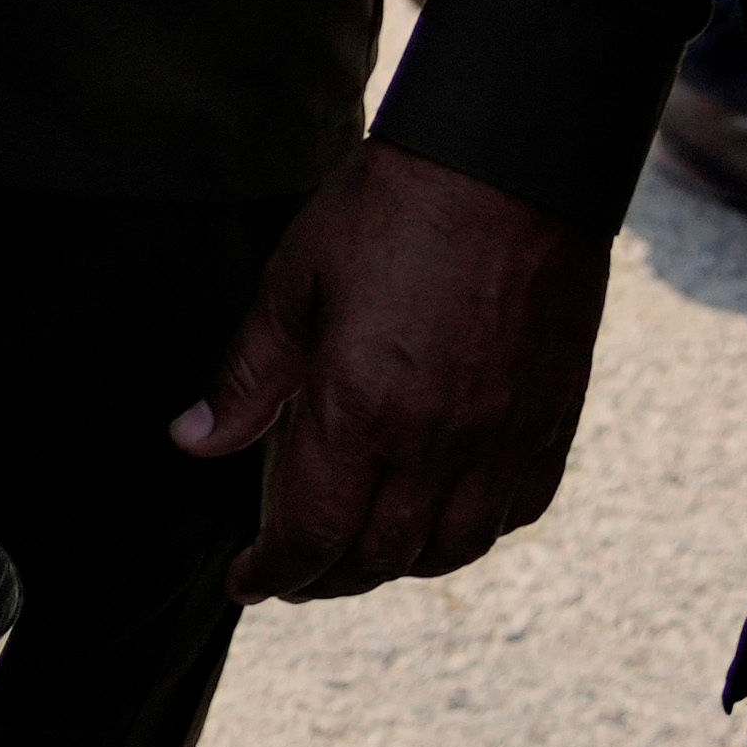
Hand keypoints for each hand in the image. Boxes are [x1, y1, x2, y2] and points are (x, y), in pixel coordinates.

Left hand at [173, 140, 610, 601]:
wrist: (510, 164)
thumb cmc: (390, 211)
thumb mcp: (293, 281)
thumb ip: (248, 377)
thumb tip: (195, 443)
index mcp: (362, 411)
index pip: (312, 536)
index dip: (273, 573)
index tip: (246, 581)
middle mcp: (438, 444)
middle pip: (378, 559)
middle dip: (326, 580)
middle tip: (292, 573)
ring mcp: (502, 439)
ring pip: (450, 549)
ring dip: (396, 567)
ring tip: (358, 553)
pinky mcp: (551, 423)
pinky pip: (512, 512)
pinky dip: (469, 531)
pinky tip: (440, 515)